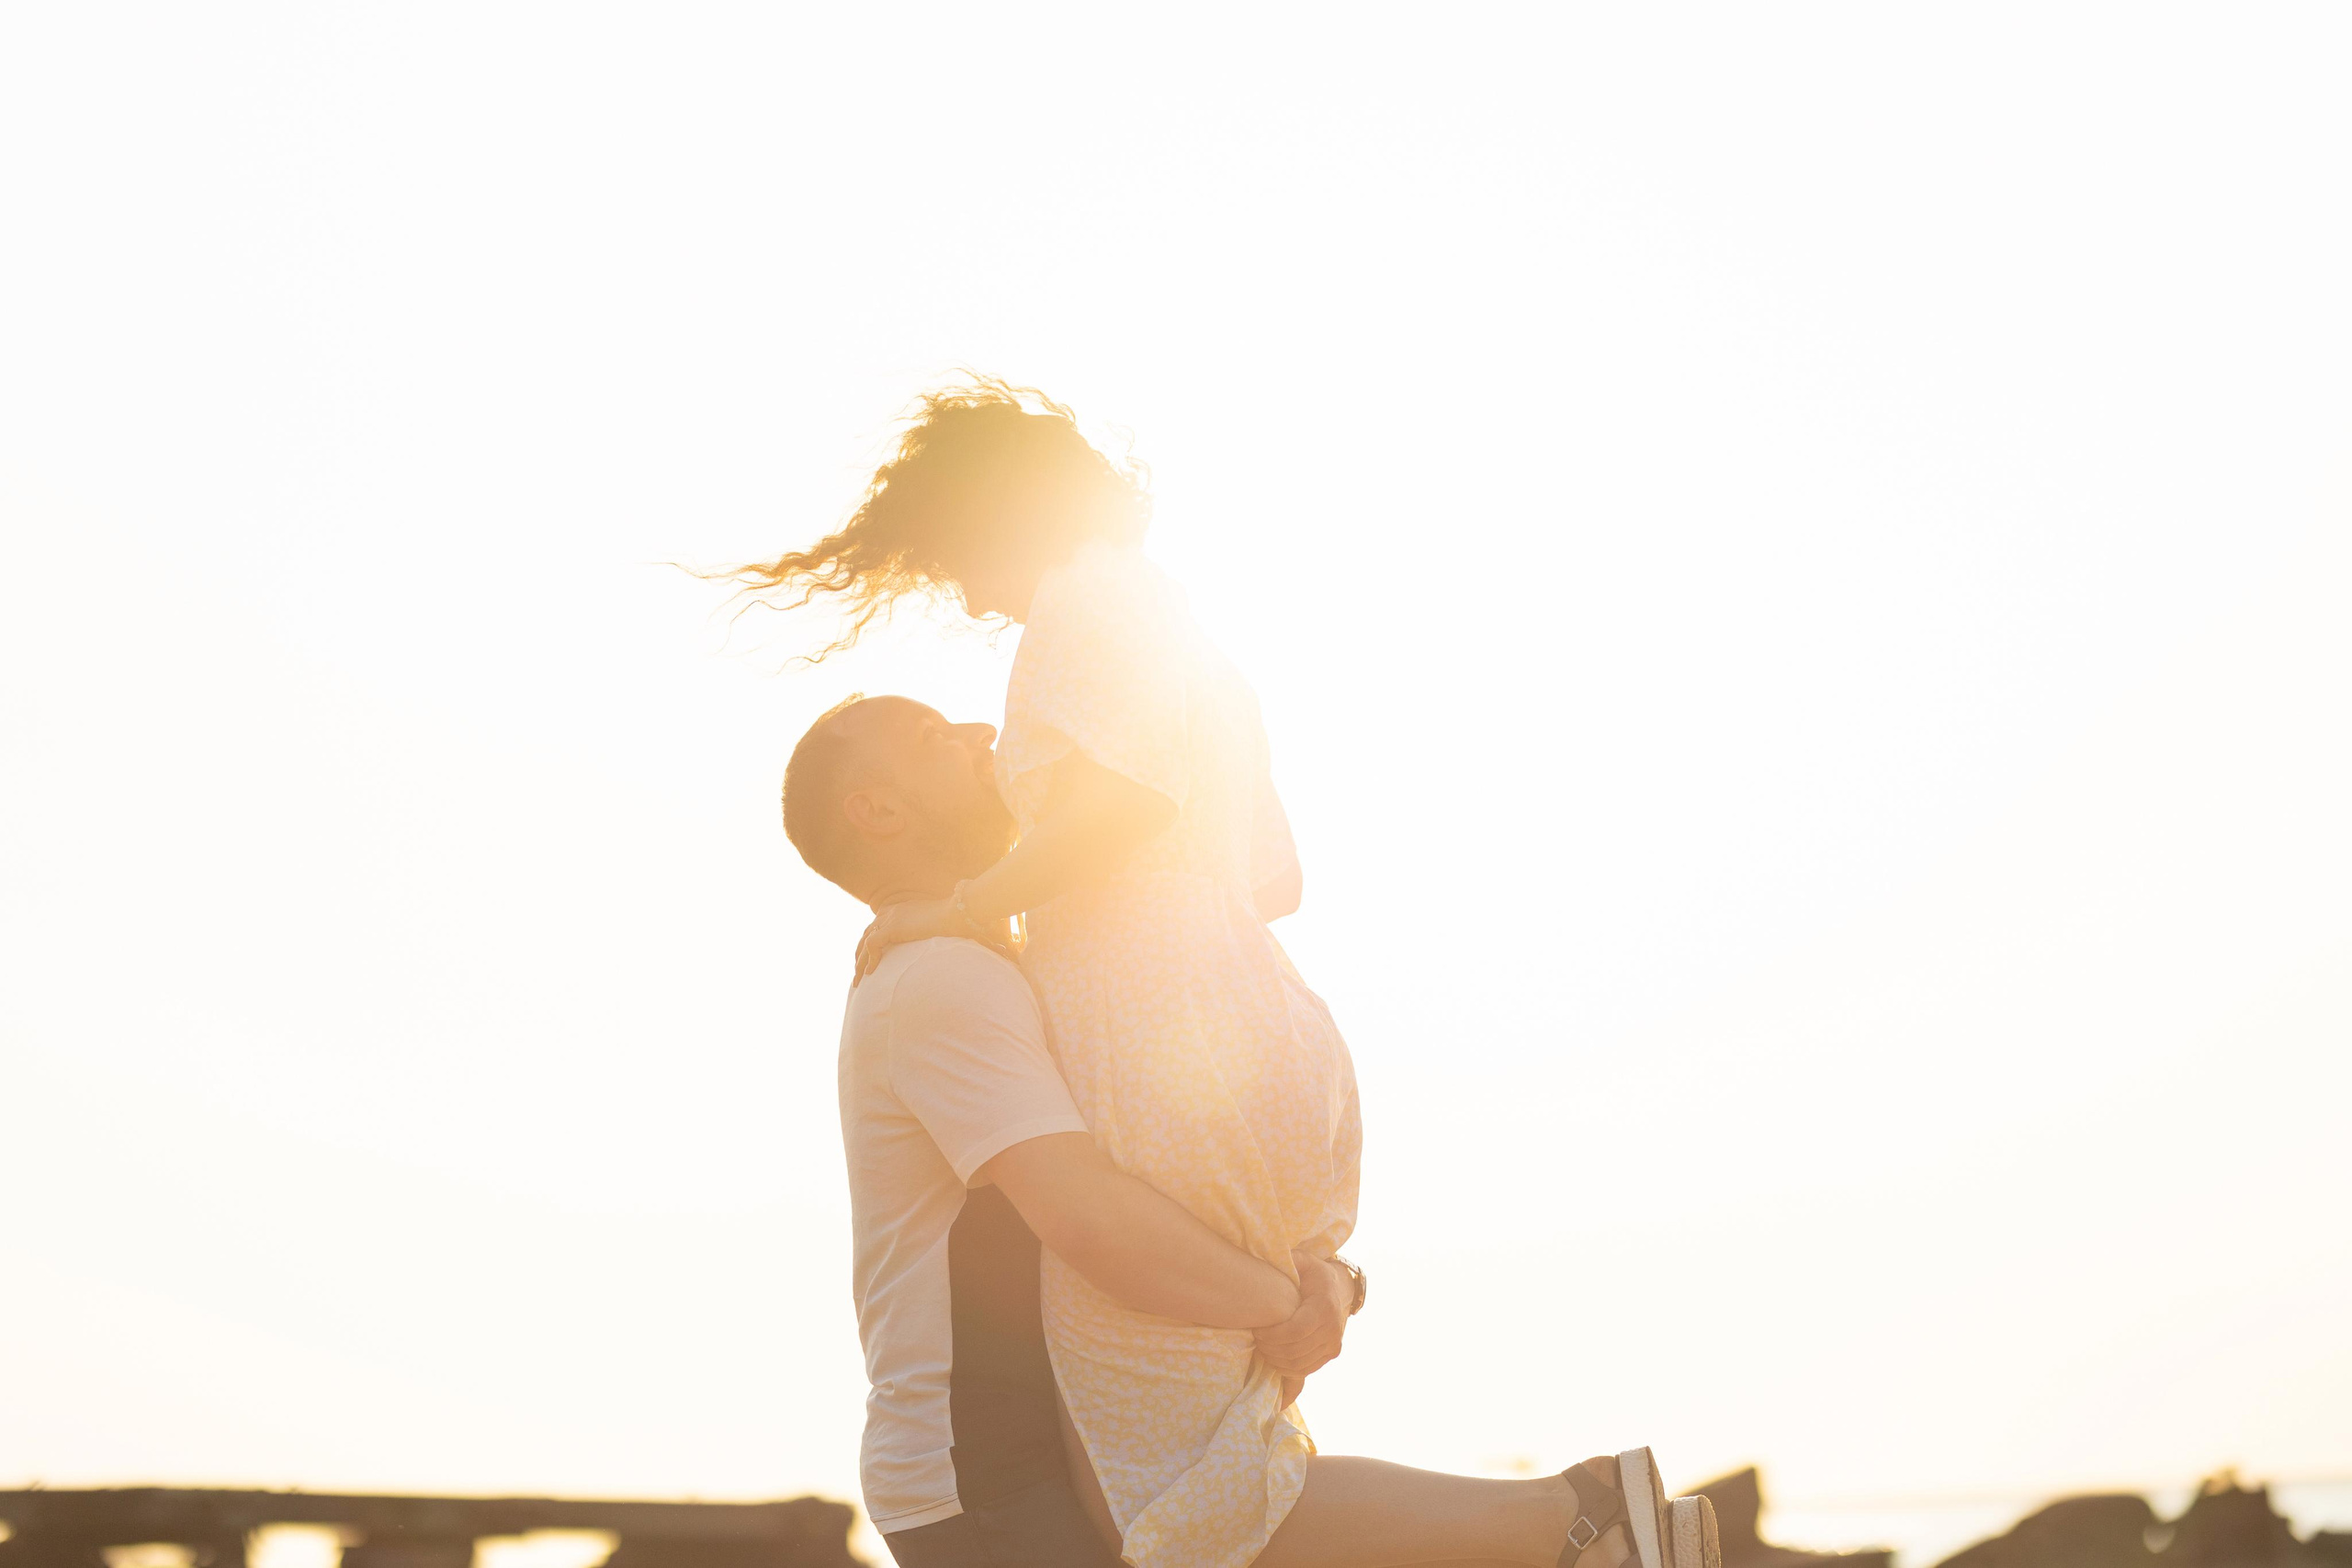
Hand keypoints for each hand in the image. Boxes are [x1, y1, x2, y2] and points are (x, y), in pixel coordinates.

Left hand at [854, 898, 958, 980]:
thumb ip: (920, 932)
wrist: (956, 914)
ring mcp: (890, 918)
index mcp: (897, 910)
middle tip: (858, 974)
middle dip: (859, 956)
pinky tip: (870, 973)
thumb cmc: (951, 922)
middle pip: (866, 935)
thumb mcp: (930, 926)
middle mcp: (890, 912)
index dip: (868, 946)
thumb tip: (923, 945)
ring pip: (865, 943)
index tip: (867, 962)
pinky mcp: (893, 927)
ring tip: (858, 980)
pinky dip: (869, 960)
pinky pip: (872, 945)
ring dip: (860, 963)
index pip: (875, 928)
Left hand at [1252, 1250, 1350, 1384]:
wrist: (1338, 1288)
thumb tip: (1270, 1257)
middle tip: (1256, 1339)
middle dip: (1270, 1348)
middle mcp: (1333, 1328)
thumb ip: (1289, 1260)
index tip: (1257, 1330)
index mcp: (1324, 1306)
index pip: (1295, 1331)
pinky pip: (1306, 1369)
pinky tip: (1274, 1357)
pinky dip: (1287, 1368)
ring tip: (1262, 1347)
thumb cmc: (1312, 1273)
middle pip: (1295, 1350)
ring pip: (1299, 1364)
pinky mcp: (1331, 1353)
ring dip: (1275, 1360)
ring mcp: (1334, 1344)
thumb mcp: (1302, 1260)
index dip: (1272, 1335)